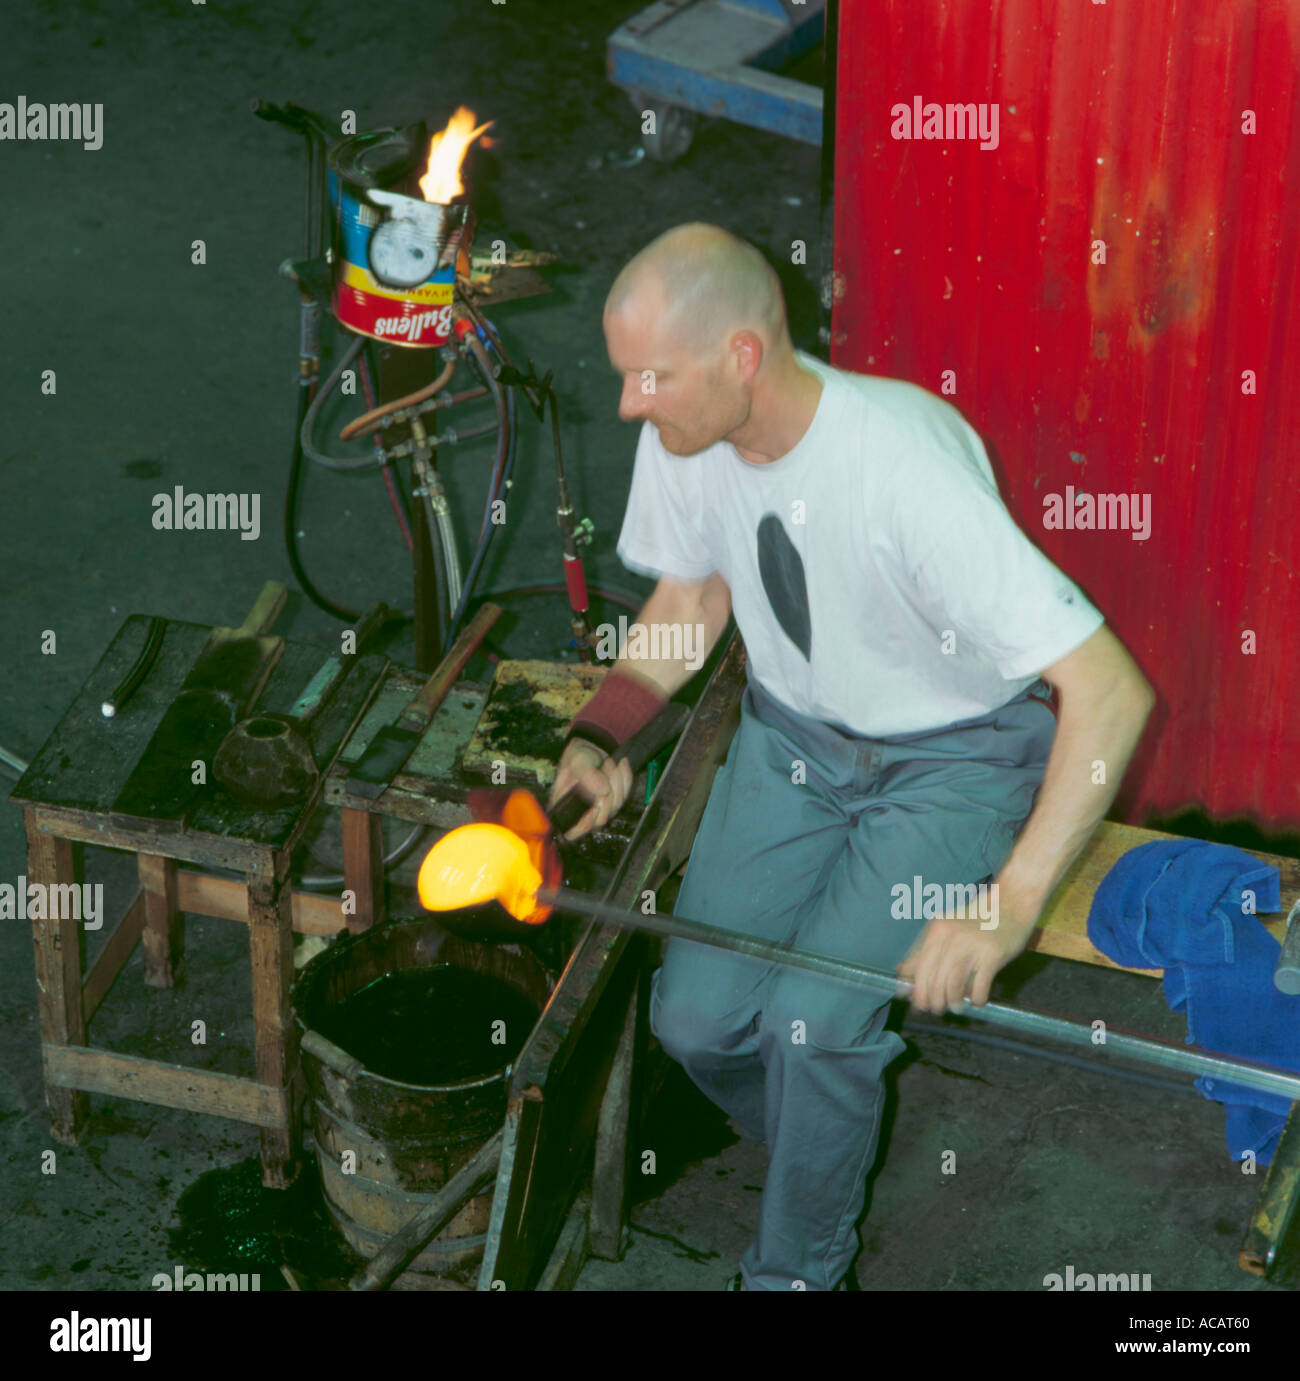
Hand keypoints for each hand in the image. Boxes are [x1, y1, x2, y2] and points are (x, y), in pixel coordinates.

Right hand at [548, 739, 633, 841]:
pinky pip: (626, 795)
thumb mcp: (576, 760)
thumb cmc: (577, 756)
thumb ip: (586, 774)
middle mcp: (582, 813)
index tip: (595, 805)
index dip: (585, 824)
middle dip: (607, 792)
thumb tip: (602, 790)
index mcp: (564, 807)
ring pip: (616, 806)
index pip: (572, 832)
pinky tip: (621, 764)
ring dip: (616, 779)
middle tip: (605, 767)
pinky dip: (625, 777)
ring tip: (609, 762)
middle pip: (601, 820)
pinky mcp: (613, 802)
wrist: (591, 749)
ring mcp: (600, 809)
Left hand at [896, 906, 1036, 1014]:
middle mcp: (952, 936)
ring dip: (953, 1002)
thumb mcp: (947, 930)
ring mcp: (973, 945)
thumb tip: (901, 972)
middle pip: (935, 979)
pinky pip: (980, 986)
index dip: (918, 991)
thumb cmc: (977, 920)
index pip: (920, 968)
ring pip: (953, 984)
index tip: (919, 1004)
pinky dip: (977, 999)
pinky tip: (977, 1001)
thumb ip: (925, 950)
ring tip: (956, 1006)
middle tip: (937, 1009)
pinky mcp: (993, 955)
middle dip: (934, 1000)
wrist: (1011, 904)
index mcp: (937, 930)